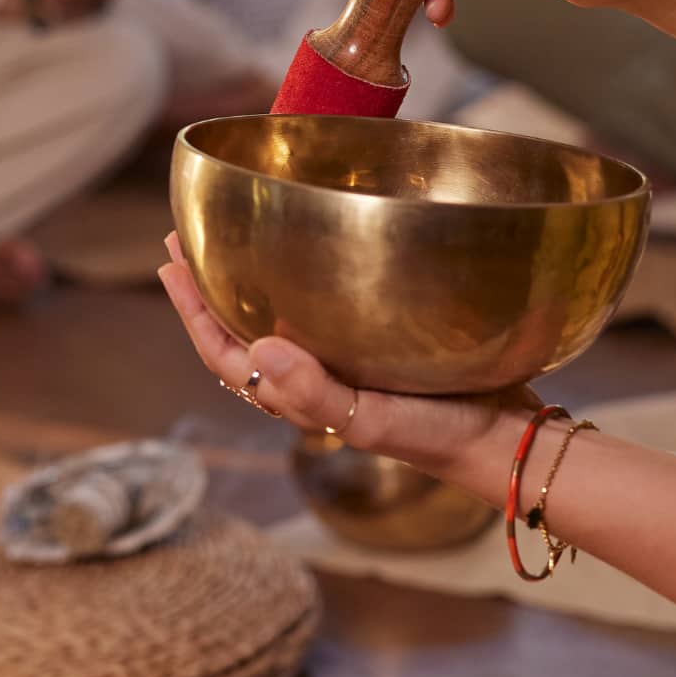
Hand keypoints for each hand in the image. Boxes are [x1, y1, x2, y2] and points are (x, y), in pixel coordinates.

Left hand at [158, 235, 522, 478]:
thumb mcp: (375, 419)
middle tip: (181, 237)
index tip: (171, 262)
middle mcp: (309, 381)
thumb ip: (318, 393)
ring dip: (241, 286)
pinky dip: (292, 284)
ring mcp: (339, 365)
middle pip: (237, 333)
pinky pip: (315, 312)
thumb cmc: (440, 433)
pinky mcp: (372, 348)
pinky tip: (303, 259)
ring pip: (271, 322)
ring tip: (223, 243)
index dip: (193, 311)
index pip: (225, 353)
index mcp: (297, 398)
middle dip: (205, 290)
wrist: (505, 439)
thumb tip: (259, 349)